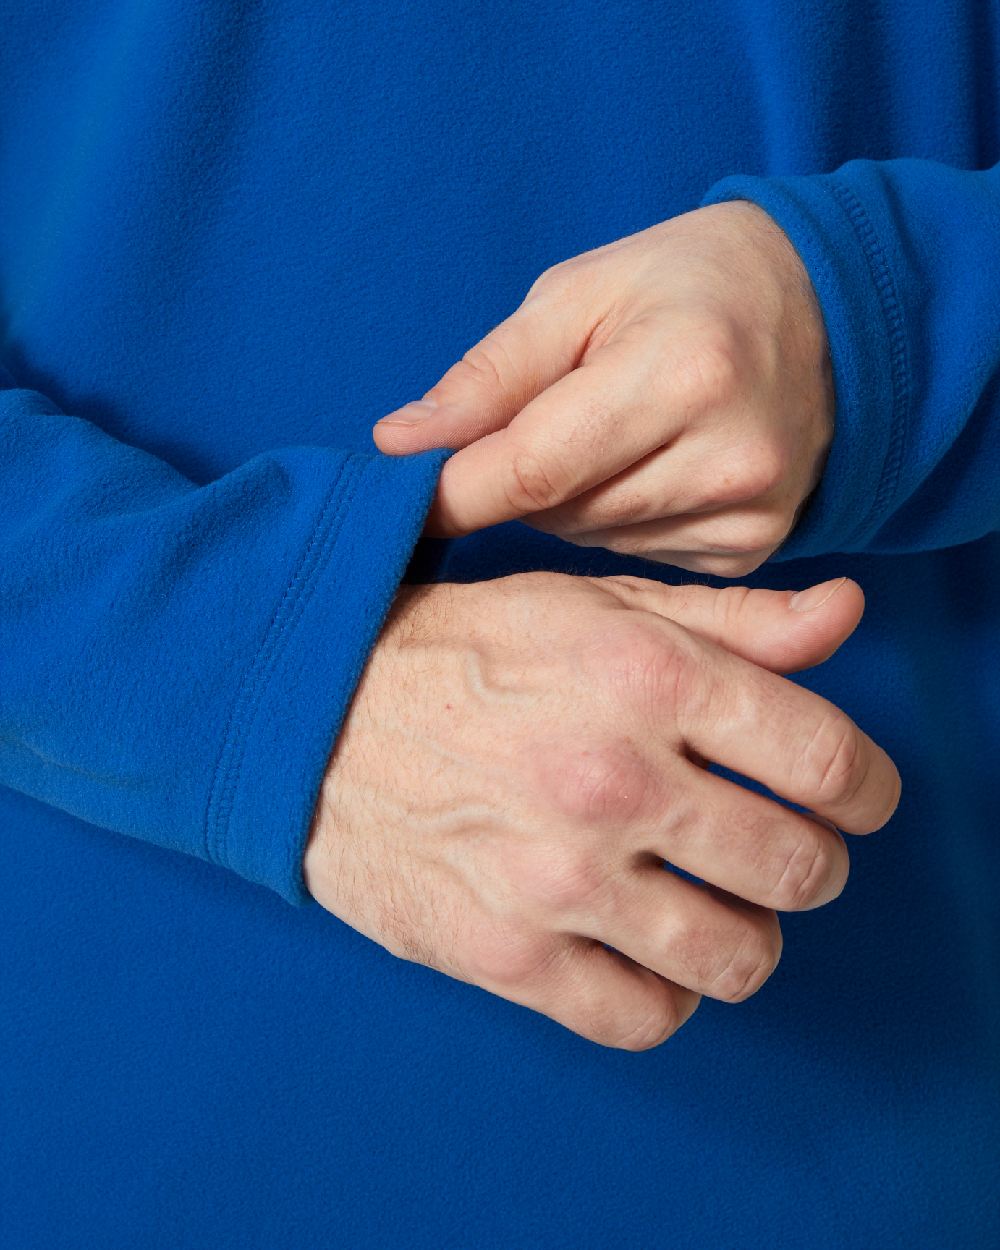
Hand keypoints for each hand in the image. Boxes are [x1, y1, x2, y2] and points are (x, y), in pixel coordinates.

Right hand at [303, 572, 898, 1049]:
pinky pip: (644, 1018)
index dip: (869, 791)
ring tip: (719, 907)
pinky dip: (668, 995)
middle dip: (811, 863)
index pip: (828, 762)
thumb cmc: (461, 651)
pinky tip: (647, 952)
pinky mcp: (506, 956)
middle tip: (780, 849)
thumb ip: (733, 618)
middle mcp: (610, 781)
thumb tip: (848, 617)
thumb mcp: (593, 604)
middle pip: (798, 869)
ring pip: (736, 959)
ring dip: (750, 938)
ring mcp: (557, 879)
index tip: (855, 800)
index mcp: (645, 676)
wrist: (311, 715)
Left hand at [373, 201, 832, 576]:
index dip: (455, 492)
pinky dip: (615, 518)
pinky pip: (635, 555)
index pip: (534, 466)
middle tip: (540, 416)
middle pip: (558, 509)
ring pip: (590, 538)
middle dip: (517, 477)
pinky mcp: (752, 548)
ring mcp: (749, 512)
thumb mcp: (580, 292)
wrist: (826, 309)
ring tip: (607, 430)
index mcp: (683, 372)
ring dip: (567, 498)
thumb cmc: (689, 284)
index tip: (402, 502)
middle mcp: (728, 457)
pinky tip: (647, 465)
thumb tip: (399, 443)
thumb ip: (490, 374)